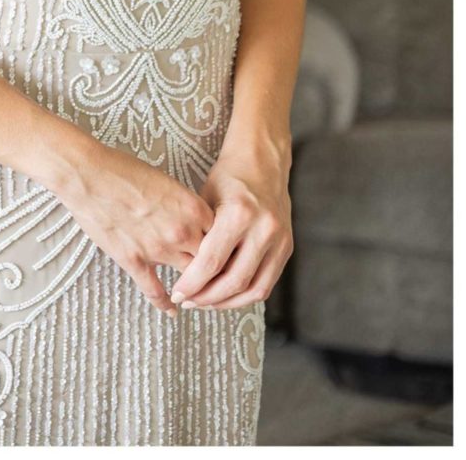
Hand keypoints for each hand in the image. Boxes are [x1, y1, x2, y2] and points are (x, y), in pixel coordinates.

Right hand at [57, 146, 213, 314]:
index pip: (225, 238)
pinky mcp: (134, 259)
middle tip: (219, 281)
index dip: (227, 249)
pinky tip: (171, 311)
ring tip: (199, 296)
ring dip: (195, 289)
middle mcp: (183, 232)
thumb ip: (183, 205)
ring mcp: (159, 249)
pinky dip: (164, 303)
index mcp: (194, 209)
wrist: (87, 174)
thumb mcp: (166, 181)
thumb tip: (188, 219)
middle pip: (213, 263)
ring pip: (190, 279)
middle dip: (217, 273)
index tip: (227, 256)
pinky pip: (154, 289)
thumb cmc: (122, 169)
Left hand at [169, 148, 293, 310]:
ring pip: (255, 288)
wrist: (263, 163)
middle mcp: (264, 229)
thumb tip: (181, 272)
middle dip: (208, 297)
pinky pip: (267, 282)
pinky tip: (225, 295)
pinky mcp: (288, 248)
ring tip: (204, 302)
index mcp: (239, 214)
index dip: (192, 283)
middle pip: (234, 280)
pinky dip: (246, 294)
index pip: (212, 262)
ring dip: (228, 302)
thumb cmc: (227, 179)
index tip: (177, 293)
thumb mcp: (204, 200)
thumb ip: (198, 235)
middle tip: (187, 301)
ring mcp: (280, 240)